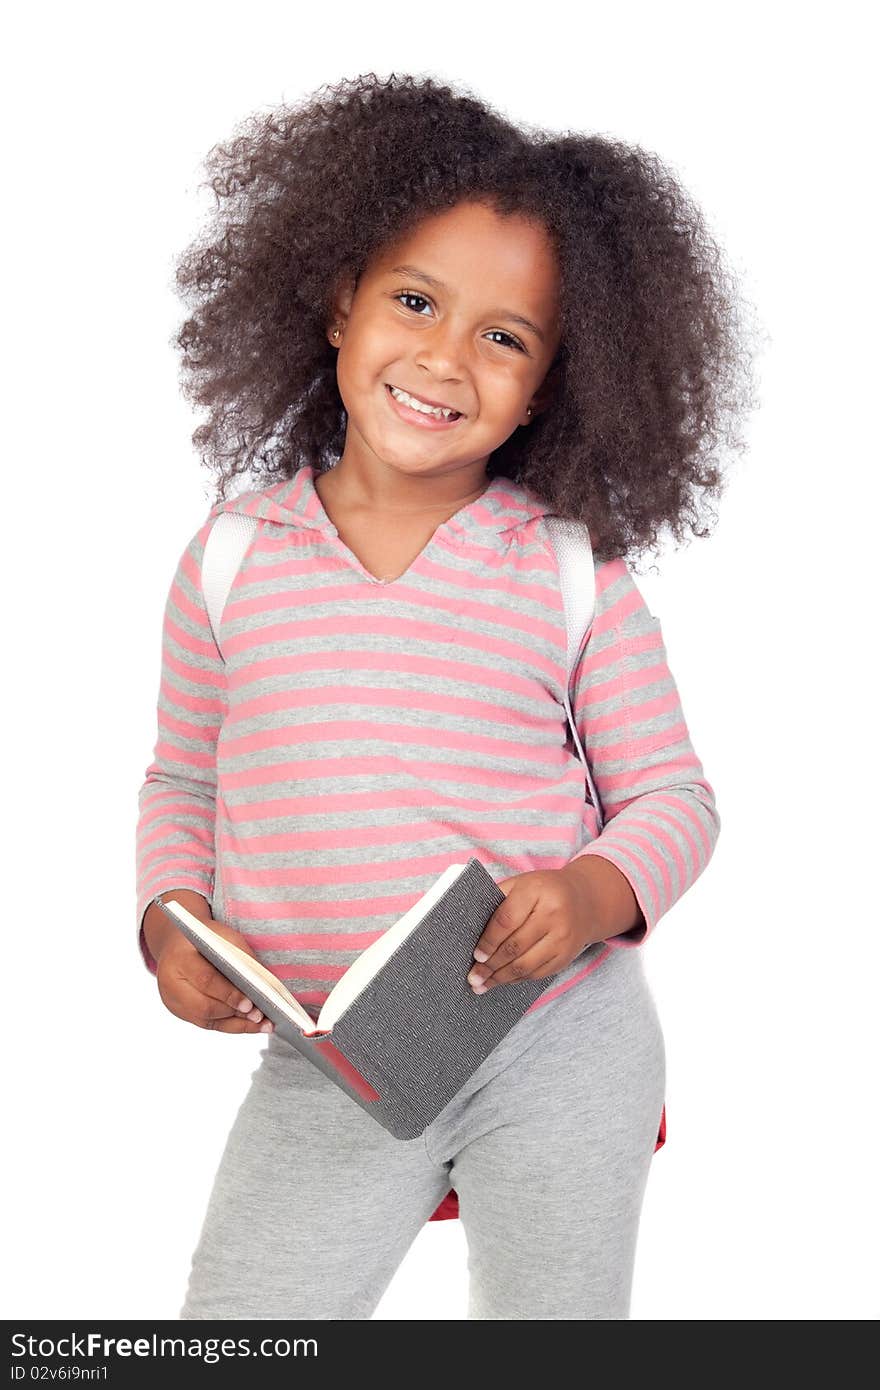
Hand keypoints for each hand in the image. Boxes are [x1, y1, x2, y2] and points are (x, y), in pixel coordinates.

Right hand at [156, 916, 274, 1035]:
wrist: (177, 943)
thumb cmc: (205, 938)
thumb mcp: (224, 937)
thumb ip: (242, 959)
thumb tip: (266, 987)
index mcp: (179, 959)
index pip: (205, 980)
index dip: (229, 994)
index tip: (250, 1004)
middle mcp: (170, 984)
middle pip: (204, 1006)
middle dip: (234, 1013)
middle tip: (259, 1016)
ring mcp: (173, 1002)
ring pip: (206, 1020)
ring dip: (237, 1024)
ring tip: (262, 1025)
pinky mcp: (180, 1012)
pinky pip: (208, 1023)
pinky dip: (231, 1025)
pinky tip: (251, 1025)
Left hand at [466, 867, 605, 993]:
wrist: (585, 900)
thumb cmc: (544, 890)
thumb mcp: (521, 884)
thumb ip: (498, 900)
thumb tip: (471, 930)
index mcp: (536, 892)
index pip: (506, 921)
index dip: (488, 941)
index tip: (476, 955)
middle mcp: (553, 915)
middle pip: (514, 947)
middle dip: (490, 965)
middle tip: (473, 976)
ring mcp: (562, 938)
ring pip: (526, 965)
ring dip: (501, 978)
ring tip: (482, 985)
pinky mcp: (567, 956)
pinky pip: (537, 973)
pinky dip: (517, 979)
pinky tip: (503, 981)